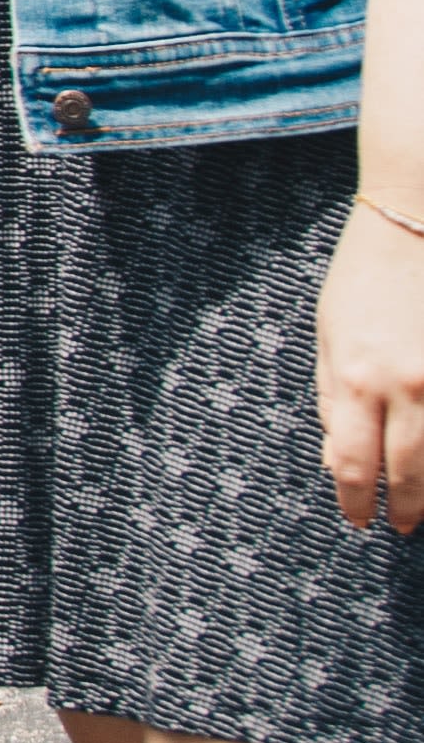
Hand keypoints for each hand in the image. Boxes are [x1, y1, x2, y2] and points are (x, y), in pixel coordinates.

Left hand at [318, 198, 423, 532]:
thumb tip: (336, 455)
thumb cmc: (366, 274)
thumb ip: (331, 397)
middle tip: (400, 525)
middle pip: (407, 473)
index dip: (355, 500)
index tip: (359, 518)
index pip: (353, 464)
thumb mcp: (329, 333)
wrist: (420, 217)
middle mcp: (406, 386)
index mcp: (356, 378)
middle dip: (402, 507)